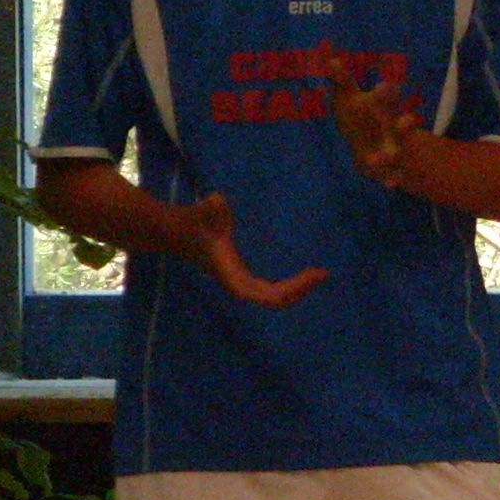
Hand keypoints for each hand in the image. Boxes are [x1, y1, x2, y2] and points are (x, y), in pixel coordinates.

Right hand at [175, 191, 323, 308]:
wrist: (176, 232)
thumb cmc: (191, 223)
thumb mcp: (200, 213)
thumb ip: (208, 209)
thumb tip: (217, 200)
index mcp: (230, 275)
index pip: (263, 295)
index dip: (288, 290)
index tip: (311, 276)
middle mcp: (237, 283)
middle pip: (274, 299)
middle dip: (299, 289)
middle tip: (323, 274)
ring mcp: (241, 281)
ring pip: (274, 296)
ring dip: (297, 289)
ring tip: (319, 275)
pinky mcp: (244, 275)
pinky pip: (272, 289)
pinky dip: (290, 284)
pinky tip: (305, 274)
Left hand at [326, 54, 424, 190]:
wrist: (380, 145)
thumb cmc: (359, 116)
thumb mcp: (349, 98)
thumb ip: (342, 82)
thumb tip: (331, 61)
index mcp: (384, 108)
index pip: (387, 98)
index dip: (387, 93)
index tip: (385, 86)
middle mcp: (395, 127)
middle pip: (402, 125)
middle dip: (403, 123)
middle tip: (406, 120)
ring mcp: (397, 147)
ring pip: (398, 150)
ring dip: (390, 154)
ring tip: (380, 158)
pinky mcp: (394, 167)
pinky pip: (395, 174)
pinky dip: (393, 180)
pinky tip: (391, 186)